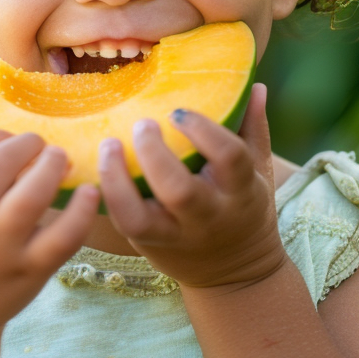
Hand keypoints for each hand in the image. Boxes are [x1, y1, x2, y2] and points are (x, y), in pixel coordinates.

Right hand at [0, 130, 100, 332]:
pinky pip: (64, 235)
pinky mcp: (28, 271)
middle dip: (25, 144)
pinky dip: (82, 211)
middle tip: (38, 144)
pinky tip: (89, 192)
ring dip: (52, 166)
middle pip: (0, 162)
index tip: (6, 137)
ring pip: (34, 192)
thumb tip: (8, 137)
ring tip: (59, 158)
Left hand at [97, 83, 286, 289]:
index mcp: (240, 191)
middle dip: (156, 156)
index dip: (205, 132)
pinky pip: (122, 224)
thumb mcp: (259, 170)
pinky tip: (99, 165)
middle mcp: (208, 216)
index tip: (180, 111)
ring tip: (108, 145)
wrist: (234, 273)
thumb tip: (254, 84)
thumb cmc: (244, 206)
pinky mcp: (148, 245)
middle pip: (180, 192)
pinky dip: (108, 194)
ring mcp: (175, 235)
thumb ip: (253, 127)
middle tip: (142, 124)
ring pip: (139, 218)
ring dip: (117, 180)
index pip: (230, 159)